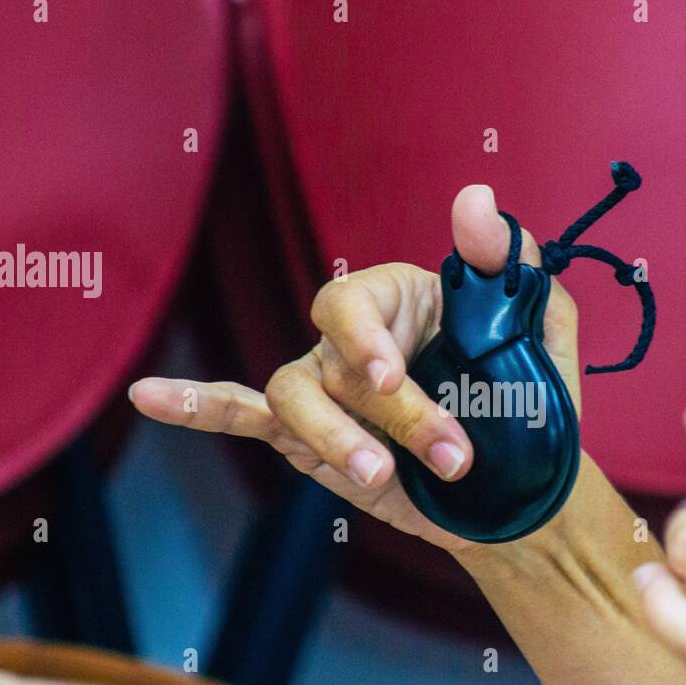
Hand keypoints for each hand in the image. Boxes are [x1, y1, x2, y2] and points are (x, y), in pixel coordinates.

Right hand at [129, 184, 578, 551]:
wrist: (521, 486)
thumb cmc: (530, 399)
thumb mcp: (540, 324)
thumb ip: (508, 262)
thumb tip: (472, 197)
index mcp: (400, 300)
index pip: (352, 301)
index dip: (363, 338)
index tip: (392, 377)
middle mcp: (353, 339)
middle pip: (331, 362)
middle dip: (387, 414)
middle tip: (451, 456)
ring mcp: (325, 388)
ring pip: (294, 399)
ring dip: (335, 440)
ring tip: (380, 478)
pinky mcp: (309, 440)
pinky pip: (241, 413)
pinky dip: (195, 407)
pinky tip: (146, 398)